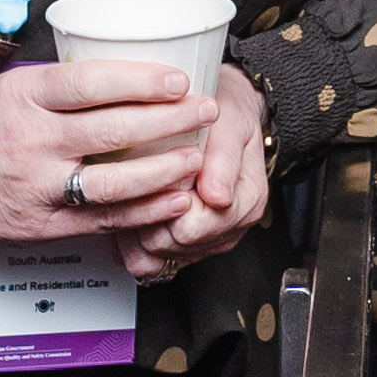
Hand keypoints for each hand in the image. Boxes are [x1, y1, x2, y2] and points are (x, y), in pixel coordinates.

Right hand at [0, 57, 223, 250]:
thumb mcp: (8, 89)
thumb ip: (61, 87)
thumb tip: (130, 73)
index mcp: (21, 98)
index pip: (90, 83)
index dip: (141, 81)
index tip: (179, 79)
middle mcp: (29, 142)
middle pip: (113, 131)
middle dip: (170, 120)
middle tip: (205, 110)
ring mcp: (36, 188)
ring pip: (115, 182)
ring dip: (165, 170)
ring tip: (197, 157)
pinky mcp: (42, 225)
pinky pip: (104, 220)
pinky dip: (145, 211)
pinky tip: (174, 199)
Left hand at [111, 63, 273, 280]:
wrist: (222, 114)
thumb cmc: (225, 117)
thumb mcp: (230, 124)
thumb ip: (223, 160)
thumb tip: (217, 197)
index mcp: (246, 202)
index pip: (194, 227)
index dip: (168, 202)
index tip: (158, 174)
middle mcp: (226, 228)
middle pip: (170, 244)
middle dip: (149, 212)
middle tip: (139, 178)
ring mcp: (202, 241)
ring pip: (154, 256)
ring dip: (137, 225)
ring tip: (132, 190)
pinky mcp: (180, 246)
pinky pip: (145, 262)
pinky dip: (132, 241)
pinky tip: (130, 210)